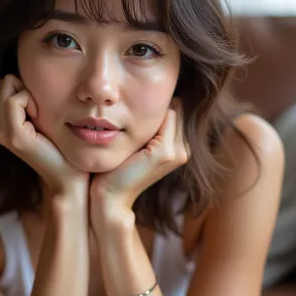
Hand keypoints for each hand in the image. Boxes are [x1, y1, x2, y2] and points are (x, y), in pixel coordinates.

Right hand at [0, 74, 89, 198]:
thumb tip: (21, 72)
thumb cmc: (57, 143)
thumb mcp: (38, 115)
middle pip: (5, 82)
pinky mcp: (13, 136)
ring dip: (30, 96)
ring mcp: (0, 132)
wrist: (67, 174)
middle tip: (39, 114)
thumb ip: (25, 98)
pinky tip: (39, 118)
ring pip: (8, 88)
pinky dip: (31, 102)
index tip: (38, 109)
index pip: (4, 82)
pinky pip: (15, 100)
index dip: (24, 89)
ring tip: (39, 118)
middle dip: (25, 90)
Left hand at [90, 99, 190, 230]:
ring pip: (171, 110)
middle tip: (131, 112)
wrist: (111, 195)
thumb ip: (148, 127)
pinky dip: (146, 116)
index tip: (135, 108)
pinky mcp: (165, 153)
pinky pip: (165, 117)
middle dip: (155, 105)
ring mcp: (177, 152)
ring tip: (129, 121)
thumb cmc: (117, 168)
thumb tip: (143, 100)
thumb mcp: (136, 143)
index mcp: (179, 148)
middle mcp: (184, 150)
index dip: (156, 105)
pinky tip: (128, 127)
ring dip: (150, 109)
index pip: (176, 110)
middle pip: (175, 108)